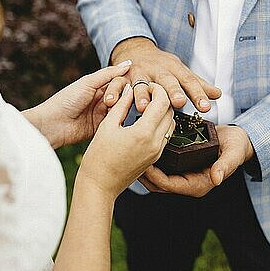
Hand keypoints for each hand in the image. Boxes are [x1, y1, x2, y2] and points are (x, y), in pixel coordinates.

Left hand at [23, 61, 132, 148]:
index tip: (124, 85)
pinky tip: (119, 119)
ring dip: (121, 108)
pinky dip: (118, 120)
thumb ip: (109, 74)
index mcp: (98, 86)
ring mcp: (102, 114)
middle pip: (123, 95)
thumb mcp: (88, 83)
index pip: (119, 81)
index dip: (124, 82)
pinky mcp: (101, 127)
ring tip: (111, 109)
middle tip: (109, 102)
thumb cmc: (67, 99)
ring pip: (121, 109)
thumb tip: (129, 63)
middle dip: (122, 96)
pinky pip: (115, 123)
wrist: (53, 124)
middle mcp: (102, 99)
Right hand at [78, 82, 174, 198]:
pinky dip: (161, 123)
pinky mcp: (156, 157)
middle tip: (147, 93)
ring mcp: (157, 151)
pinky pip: (166, 135)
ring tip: (147, 106)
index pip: (162, 102)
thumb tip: (129, 88)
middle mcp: (155, 142)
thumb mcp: (108, 125)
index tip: (147, 86)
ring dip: (163, 111)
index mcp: (144, 132)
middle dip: (162, 98)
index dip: (157, 89)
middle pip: (170, 111)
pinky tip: (146, 120)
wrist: (100, 185)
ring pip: (171, 123)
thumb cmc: (98, 156)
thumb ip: (122, 104)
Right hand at [107, 37, 221, 112]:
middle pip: (166, 80)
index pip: (189, 81)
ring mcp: (139, 73)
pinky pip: (116, 84)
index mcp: (174, 69)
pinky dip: (113, 92)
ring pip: (140, 84)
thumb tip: (218, 94)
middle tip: (179, 102)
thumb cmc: (162, 66)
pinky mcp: (122, 76)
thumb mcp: (180, 71)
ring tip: (143, 106)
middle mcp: (157, 70)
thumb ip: (197, 84)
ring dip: (141, 94)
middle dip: (172, 91)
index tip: (206, 107)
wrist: (135, 50)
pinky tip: (111, 101)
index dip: (198, 94)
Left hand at [139, 125, 253, 196]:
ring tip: (130, 151)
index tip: (142, 163)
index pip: (168, 185)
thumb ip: (225, 166)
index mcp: (198, 184)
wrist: (237, 140)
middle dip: (143, 173)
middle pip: (157, 184)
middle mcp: (187, 182)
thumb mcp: (233, 154)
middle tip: (129, 157)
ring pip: (156, 176)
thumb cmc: (237, 147)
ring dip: (143, 166)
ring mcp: (182, 174)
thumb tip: (217, 179)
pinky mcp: (178, 165)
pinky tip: (140, 144)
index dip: (154, 176)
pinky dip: (149, 158)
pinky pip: (159, 166)